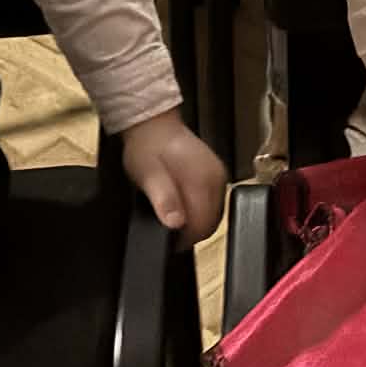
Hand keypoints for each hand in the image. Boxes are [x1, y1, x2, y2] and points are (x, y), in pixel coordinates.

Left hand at [119, 108, 225, 246]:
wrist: (153, 126)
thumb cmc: (147, 147)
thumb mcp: (147, 175)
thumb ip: (163, 199)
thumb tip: (176, 222)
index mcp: (202, 178)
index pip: (203, 225)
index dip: (185, 239)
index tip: (169, 240)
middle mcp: (216, 177)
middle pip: (211, 223)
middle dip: (190, 232)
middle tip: (168, 229)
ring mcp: (219, 176)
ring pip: (214, 216)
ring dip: (195, 223)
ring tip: (173, 214)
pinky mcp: (217, 176)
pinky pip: (213, 205)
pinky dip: (200, 212)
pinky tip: (184, 205)